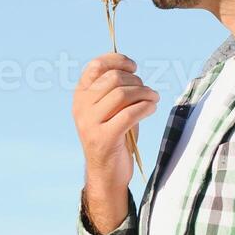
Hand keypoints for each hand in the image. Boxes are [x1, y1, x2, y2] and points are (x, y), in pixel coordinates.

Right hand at [72, 53, 157, 230]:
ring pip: (122, 94)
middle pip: (113, 79)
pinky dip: (146, 107)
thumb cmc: (114, 136)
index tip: (133, 67)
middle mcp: (81, 107)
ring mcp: (90, 123)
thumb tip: (131, 68)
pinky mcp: (103, 138)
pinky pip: (130, 114)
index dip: (117, 61)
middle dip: (136, 81)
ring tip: (154, 98)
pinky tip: (152, 108)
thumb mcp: (110, 109)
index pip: (95, 66)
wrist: (106, 173)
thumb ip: (114, 89)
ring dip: (145, 93)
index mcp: (80, 96)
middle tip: (148, 91)